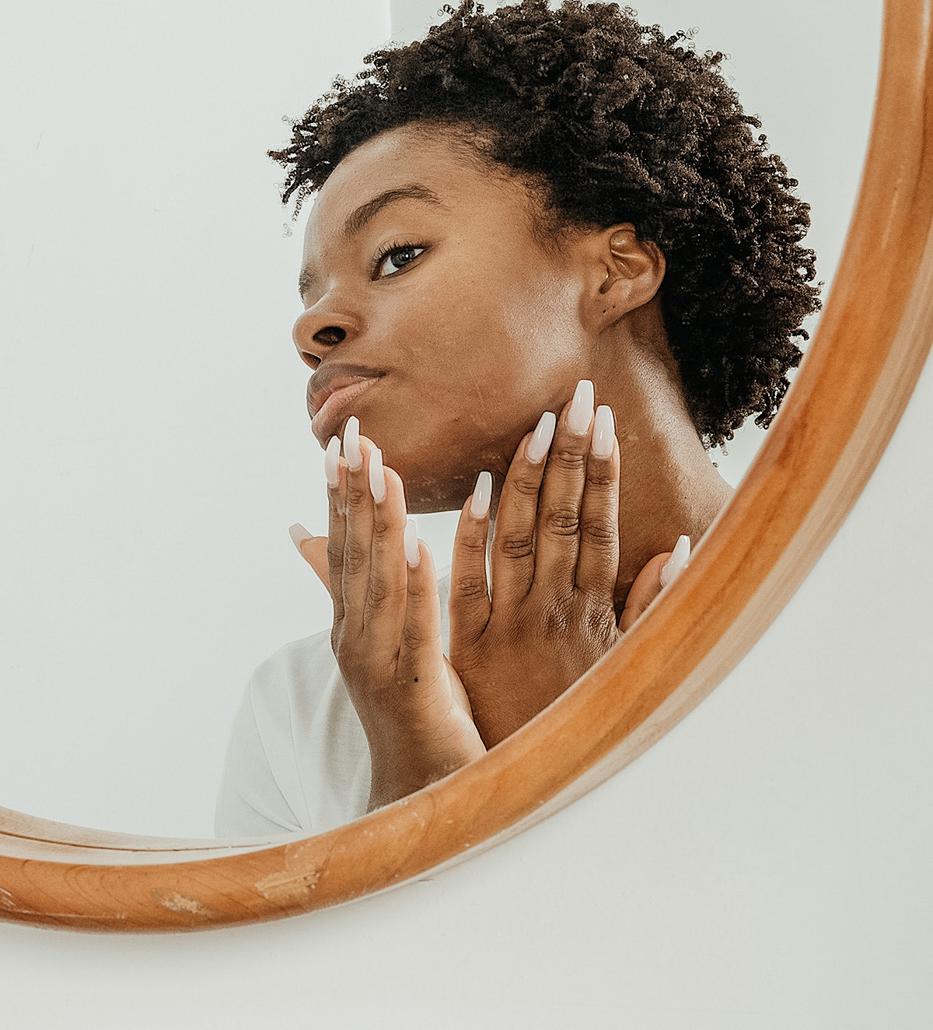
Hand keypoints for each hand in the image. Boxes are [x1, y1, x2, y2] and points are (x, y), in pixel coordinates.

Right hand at [290, 417, 484, 811]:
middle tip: (354, 435)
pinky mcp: (414, 686)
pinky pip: (414, 624)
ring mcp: (379, 661)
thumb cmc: (409, 710)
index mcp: (352, 621)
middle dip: (353, 492)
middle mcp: (356, 636)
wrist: (419, 795)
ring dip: (379, 522)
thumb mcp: (378, 638)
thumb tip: (301, 533)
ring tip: (382, 470)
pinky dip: (413, 582)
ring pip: (379, 579)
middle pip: (353, 552)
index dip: (339, 492)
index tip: (339, 440)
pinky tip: (416, 542)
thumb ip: (347, 586)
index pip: (343, 545)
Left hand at [448, 379, 689, 746]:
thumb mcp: (625, 667)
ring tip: (538, 423)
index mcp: (591, 611)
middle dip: (572, 454)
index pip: (599, 526)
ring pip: (521, 537)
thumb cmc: (577, 721)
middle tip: (578, 395)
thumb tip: (682, 545)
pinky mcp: (470, 645)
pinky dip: (473, 534)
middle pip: (564, 518)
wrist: (525, 789)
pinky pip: (469, 581)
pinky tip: (477, 489)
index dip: (603, 472)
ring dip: (528, 477)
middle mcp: (554, 609)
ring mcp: (511, 623)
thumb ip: (650, 606)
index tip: (606, 422)